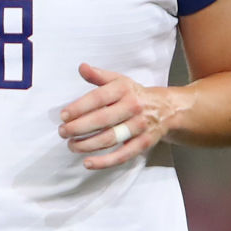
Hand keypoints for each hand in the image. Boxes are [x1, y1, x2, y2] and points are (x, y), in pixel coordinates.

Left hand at [58, 63, 174, 168]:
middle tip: (63, 132)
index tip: (63, 116)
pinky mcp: (143, 143)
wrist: (167, 109)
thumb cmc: (136, 95)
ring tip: (71, 145)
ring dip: (87, 144)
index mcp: (124, 90)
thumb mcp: (119, 81)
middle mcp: (132, 107)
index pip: (98, 98)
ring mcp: (139, 126)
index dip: (79, 107)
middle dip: (78, 128)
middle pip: (102, 120)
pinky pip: (122, 155)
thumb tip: (81, 67)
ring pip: (110, 138)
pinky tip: (87, 162)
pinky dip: (104, 162)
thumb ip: (98, 76)